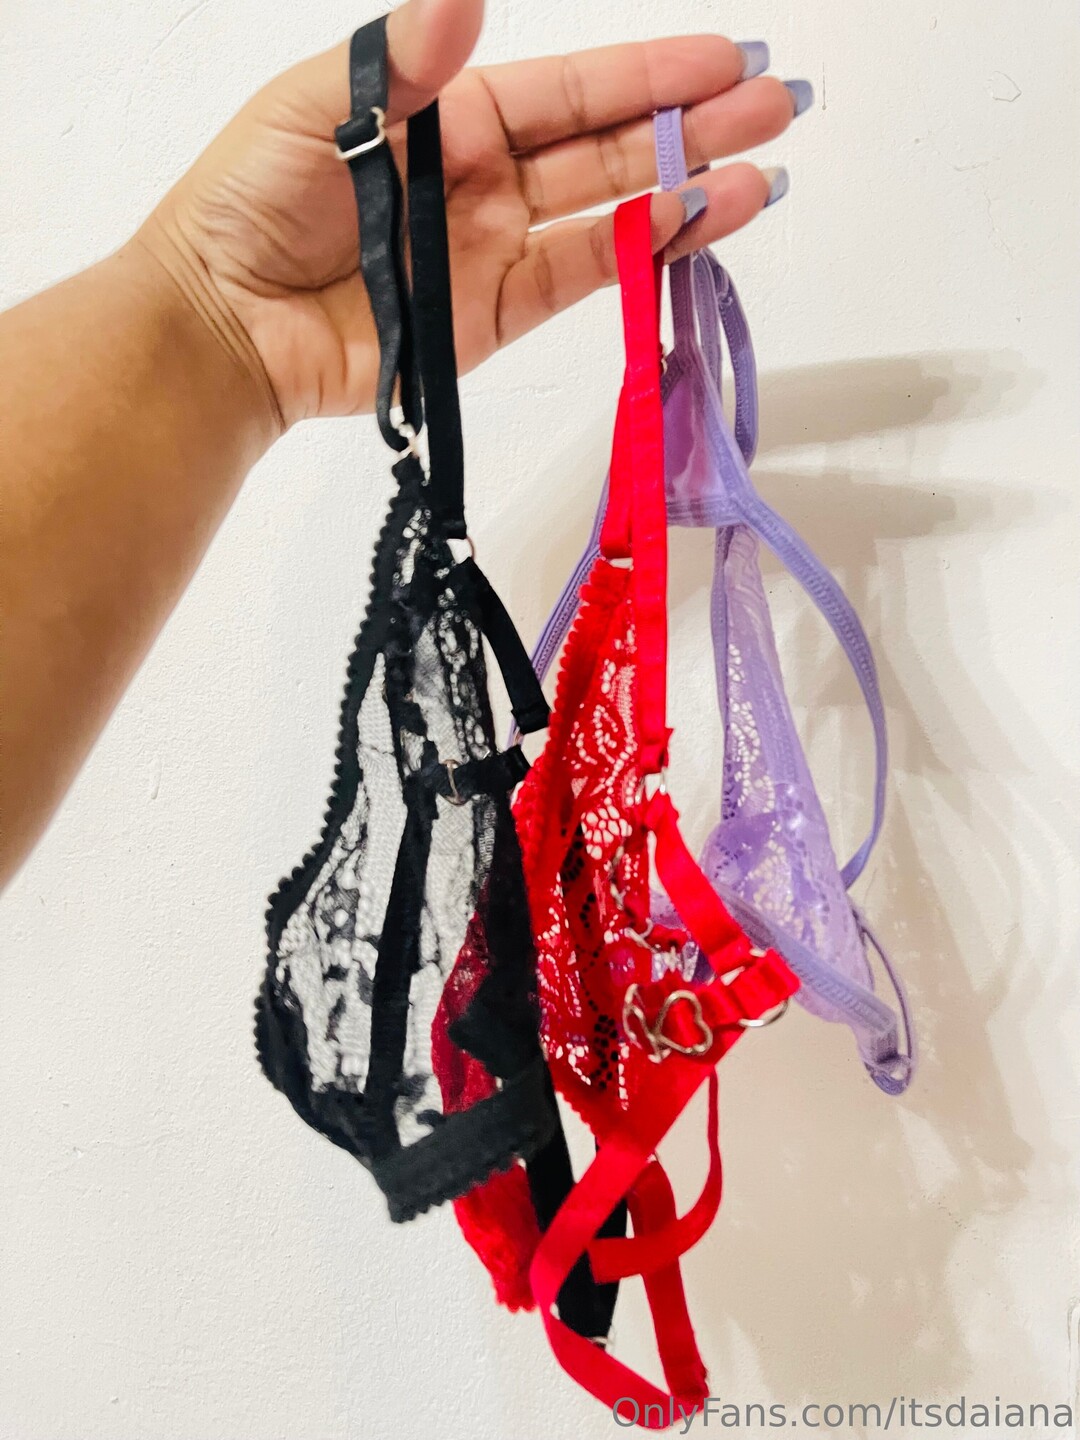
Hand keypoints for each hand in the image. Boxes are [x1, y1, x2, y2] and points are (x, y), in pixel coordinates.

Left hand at [140, 0, 801, 433]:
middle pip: (610, 147)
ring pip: (611, 214)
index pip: (571, 90)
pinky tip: (694, 223)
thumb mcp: (317, 106)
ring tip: (763, 174)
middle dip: (695, 125)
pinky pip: (580, 279)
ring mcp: (497, 252)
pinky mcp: (495, 320)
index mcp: (450, 115)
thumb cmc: (250, 202)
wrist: (224, 325)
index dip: (648, 73)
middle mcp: (487, 181)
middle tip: (779, 104)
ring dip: (688, 193)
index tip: (725, 57)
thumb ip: (402, 61)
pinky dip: (639, 254)